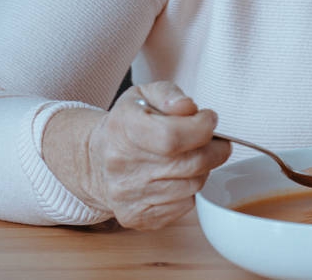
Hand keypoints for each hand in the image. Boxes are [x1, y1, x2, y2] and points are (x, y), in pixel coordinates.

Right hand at [82, 81, 231, 228]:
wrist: (96, 161)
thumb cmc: (126, 125)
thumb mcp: (143, 95)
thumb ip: (169, 94)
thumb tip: (188, 108)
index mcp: (124, 130)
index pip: (172, 136)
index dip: (202, 127)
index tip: (208, 119)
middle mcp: (123, 166)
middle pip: (191, 163)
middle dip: (215, 150)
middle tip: (215, 140)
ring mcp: (129, 196)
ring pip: (193, 186)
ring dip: (204, 170)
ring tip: (194, 156)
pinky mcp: (138, 217)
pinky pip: (185, 206)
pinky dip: (190, 189)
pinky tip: (180, 176)